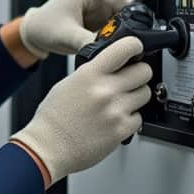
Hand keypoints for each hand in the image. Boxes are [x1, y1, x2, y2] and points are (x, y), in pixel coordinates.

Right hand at [10, 37, 151, 183]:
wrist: (48, 147)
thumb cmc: (53, 119)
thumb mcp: (68, 84)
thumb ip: (92, 73)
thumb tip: (111, 67)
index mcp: (90, 74)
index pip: (125, 48)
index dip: (135, 46)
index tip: (136, 49)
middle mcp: (105, 90)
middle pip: (144, 71)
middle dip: (139, 74)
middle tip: (131, 79)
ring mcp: (115, 110)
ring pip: (145, 94)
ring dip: (136, 96)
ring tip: (120, 102)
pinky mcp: (121, 130)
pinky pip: (140, 118)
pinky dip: (131, 118)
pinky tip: (115, 119)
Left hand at [19, 0, 132, 58]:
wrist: (36, 37)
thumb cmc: (45, 25)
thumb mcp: (64, 34)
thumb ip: (84, 42)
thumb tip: (103, 49)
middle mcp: (98, 2)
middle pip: (126, 2)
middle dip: (137, 10)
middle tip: (143, 20)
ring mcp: (101, 17)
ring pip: (125, 19)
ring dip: (128, 28)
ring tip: (125, 40)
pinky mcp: (102, 30)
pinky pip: (118, 33)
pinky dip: (121, 39)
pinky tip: (118, 47)